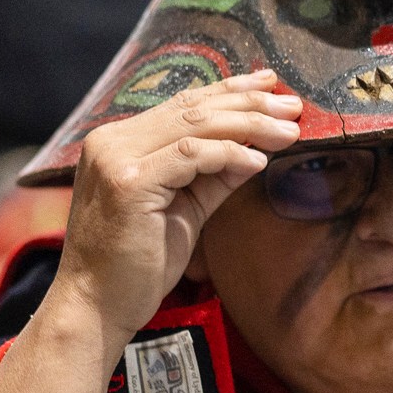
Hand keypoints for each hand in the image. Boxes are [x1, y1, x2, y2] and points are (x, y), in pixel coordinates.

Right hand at [55, 72, 300, 346]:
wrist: (97, 306)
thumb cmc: (140, 263)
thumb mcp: (186, 207)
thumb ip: (214, 174)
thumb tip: (257, 147)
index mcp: (119, 141)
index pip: (183, 106)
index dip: (230, 91)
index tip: (271, 85)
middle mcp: (111, 141)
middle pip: (192, 109)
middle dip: (250, 103)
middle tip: (294, 105)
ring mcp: (115, 159)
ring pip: (195, 126)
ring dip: (250, 125)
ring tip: (290, 131)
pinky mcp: (127, 183)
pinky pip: (190, 155)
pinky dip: (229, 154)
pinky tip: (258, 162)